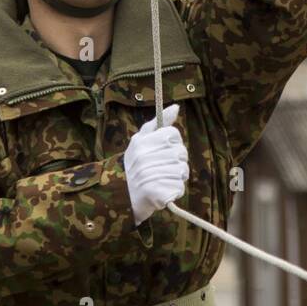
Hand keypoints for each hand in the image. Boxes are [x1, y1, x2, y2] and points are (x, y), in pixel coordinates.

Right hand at [123, 103, 189, 225]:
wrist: (124, 198)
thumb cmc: (135, 167)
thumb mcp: (141, 141)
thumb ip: (159, 123)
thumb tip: (176, 107)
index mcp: (141, 142)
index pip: (173, 134)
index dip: (173, 143)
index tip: (164, 150)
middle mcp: (144, 157)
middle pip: (180, 152)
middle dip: (177, 161)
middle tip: (163, 168)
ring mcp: (150, 175)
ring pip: (182, 170)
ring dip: (177, 177)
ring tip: (163, 179)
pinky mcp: (156, 193)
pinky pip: (179, 187)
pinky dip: (175, 191)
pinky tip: (163, 191)